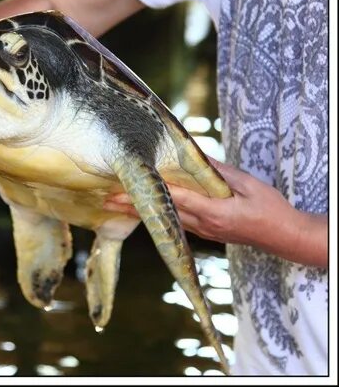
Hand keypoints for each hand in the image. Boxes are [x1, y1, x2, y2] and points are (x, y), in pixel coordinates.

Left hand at [103, 157, 327, 266]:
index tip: (123, 189)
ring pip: (165, 220)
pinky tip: (144, 211)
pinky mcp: (205, 233)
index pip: (173, 199)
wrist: (283, 236)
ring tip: (116, 203)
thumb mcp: (248, 183)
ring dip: (141, 211)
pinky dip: (156, 216)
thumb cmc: (269, 207)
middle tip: (106, 198)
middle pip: (161, 213)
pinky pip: (174, 223)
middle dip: (133, 205)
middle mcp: (203, 225)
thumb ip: (219, 171)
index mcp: (214, 212)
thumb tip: (194, 154)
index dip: (147, 193)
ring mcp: (203, 231)